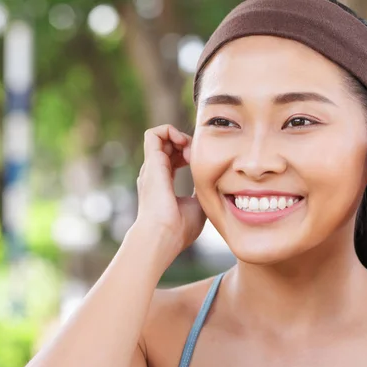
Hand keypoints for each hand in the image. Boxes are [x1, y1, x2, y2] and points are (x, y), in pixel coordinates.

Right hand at [133, 125, 206, 254]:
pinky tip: (184, 144)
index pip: (172, 159)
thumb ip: (202, 192)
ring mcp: (151, 167)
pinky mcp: (152, 162)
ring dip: (179, 136)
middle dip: (185, 144)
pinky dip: (170, 131)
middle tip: (197, 155)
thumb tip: (214, 185)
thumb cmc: (179, 228)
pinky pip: (154, 134)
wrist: (163, 235)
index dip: (187, 154)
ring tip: (190, 149)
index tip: (199, 163)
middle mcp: (154, 173)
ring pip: (160, 136)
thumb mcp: (198, 206)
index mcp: (162, 184)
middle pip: (167, 146)